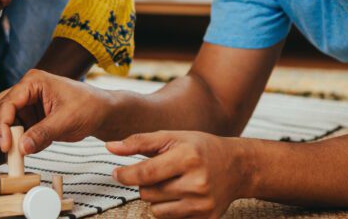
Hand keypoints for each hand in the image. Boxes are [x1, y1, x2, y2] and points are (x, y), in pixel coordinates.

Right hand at [0, 69, 110, 154]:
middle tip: (9, 149)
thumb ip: (43, 133)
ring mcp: (27, 103)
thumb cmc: (89, 106)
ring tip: (25, 148)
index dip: (3, 125)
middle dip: (0, 129)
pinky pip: (16, 130)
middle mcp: (26, 90)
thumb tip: (22, 147)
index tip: (6, 145)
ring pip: (3, 120)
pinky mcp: (30, 116)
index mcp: (33, 82)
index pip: (7, 102)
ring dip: (10, 136)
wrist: (102, 112)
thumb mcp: (67, 120)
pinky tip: (39, 144)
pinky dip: (21, 140)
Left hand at [108, 131, 251, 218]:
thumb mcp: (172, 137)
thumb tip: (110, 147)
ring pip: (155, 210)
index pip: (146, 173)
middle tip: (159, 172)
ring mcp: (202, 205)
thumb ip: (140, 142)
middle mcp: (197, 183)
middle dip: (146, 183)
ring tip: (172, 183)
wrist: (237, 167)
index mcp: (188, 158)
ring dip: (156, 198)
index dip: (125, 175)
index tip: (116, 173)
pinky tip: (182, 195)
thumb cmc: (200, 148)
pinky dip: (169, 208)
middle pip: (148, 193)